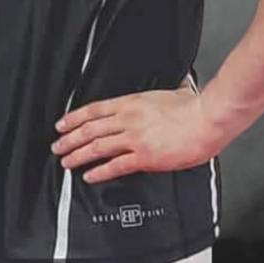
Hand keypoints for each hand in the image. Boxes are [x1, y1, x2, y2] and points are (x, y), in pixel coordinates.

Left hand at [51, 87, 219, 182]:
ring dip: (78, 155)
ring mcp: (135, 138)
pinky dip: (99, 172)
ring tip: (67, 162)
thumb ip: (168, 90)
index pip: (95, 109)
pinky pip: (115, 166)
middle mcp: (128, 119)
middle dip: (70, 138)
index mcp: (132, 102)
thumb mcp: (173, 91)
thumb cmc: (194, 107)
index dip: (75, 117)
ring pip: (97, 146)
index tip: (62, 124)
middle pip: (90, 128)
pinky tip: (89, 176)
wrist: (206, 120)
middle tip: (57, 146)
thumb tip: (176, 86)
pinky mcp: (144, 157)